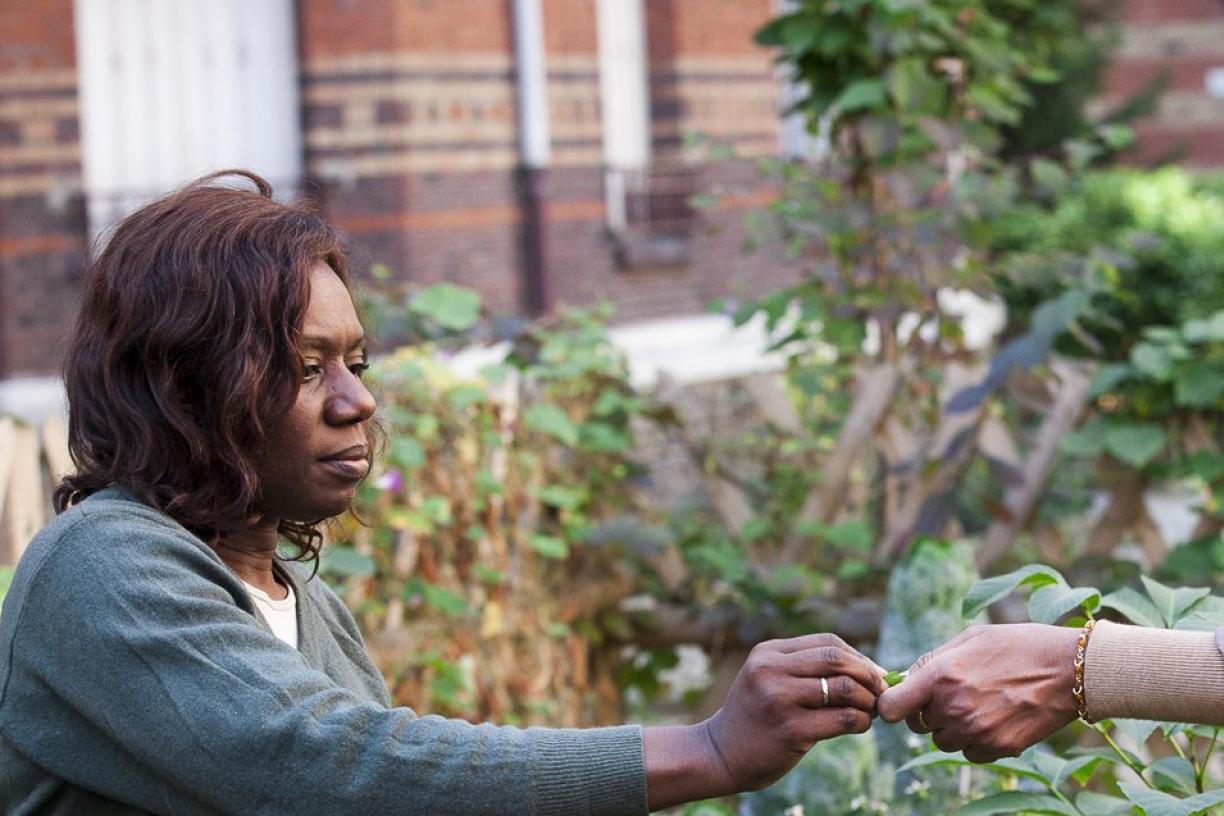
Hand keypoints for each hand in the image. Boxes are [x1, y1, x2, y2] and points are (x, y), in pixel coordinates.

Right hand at [705, 634, 885, 790]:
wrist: (721, 752)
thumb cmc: (756, 715)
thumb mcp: (769, 678)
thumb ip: (807, 669)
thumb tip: (872, 670)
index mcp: (768, 653)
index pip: (827, 642)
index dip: (858, 657)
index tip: (874, 674)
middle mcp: (771, 671)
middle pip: (837, 660)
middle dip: (868, 675)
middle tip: (881, 690)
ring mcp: (779, 700)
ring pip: (843, 688)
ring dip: (867, 700)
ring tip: (870, 710)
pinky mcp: (791, 731)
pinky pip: (842, 720)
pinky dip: (860, 721)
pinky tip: (860, 725)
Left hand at [876, 624, 1080, 762]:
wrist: (1069, 669)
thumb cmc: (1018, 645)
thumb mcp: (970, 638)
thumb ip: (933, 661)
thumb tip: (905, 680)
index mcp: (942, 676)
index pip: (892, 708)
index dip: (892, 706)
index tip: (900, 702)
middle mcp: (955, 707)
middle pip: (918, 725)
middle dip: (928, 711)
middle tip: (952, 694)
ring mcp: (977, 731)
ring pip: (943, 741)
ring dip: (951, 727)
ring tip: (977, 703)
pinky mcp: (1000, 748)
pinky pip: (970, 753)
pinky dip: (975, 741)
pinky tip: (993, 719)